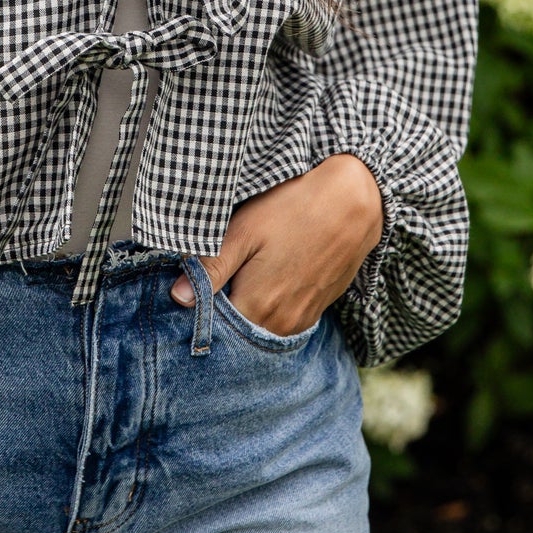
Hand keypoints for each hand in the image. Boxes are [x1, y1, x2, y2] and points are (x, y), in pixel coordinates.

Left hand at [170, 154, 383, 337]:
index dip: (201, 308)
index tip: (196, 285)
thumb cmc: (293, 210)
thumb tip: (179, 298)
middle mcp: (282, 323)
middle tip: (220, 275)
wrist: (353, 203)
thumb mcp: (243, 232)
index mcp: (257, 307)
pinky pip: (284, 318)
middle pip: (239, 329)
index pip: (214, 327)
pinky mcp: (319, 308)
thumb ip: (210, 269)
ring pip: (262, 324)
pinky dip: (271, 305)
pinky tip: (271, 275)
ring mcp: (304, 318)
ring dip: (249, 307)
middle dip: (223, 310)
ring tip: (247, 272)